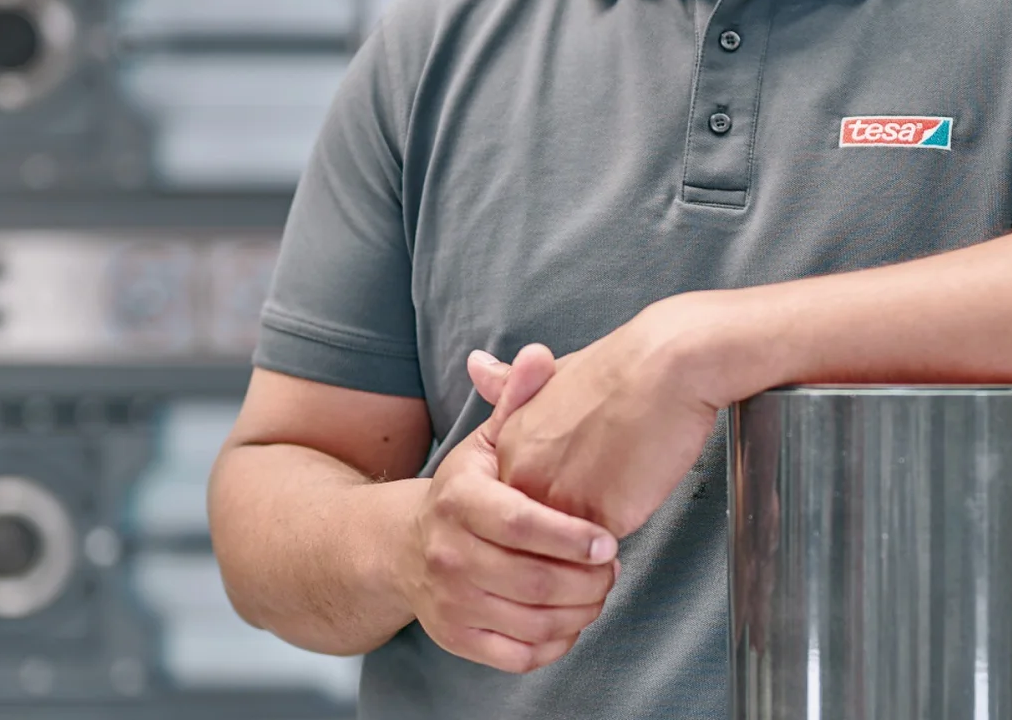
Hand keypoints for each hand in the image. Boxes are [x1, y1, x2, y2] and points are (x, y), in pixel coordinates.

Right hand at [400, 346, 618, 672]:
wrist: (399, 548)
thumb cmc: (463, 490)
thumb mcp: (487, 442)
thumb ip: (516, 401)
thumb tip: (537, 354)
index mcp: (458, 500)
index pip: (519, 524)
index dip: (570, 536)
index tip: (608, 540)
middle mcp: (446, 554)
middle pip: (531, 579)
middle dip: (587, 579)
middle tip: (613, 567)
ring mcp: (449, 601)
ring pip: (529, 621)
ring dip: (579, 611)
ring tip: (599, 588)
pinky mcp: (456, 638)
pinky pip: (516, 655)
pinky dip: (554, 644)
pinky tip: (571, 619)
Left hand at [483, 300, 725, 537]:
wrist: (670, 363)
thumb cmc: (624, 364)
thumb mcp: (555, 373)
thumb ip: (514, 388)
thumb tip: (475, 364)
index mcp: (511, 448)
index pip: (523, 500)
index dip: (561, 487)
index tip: (586, 460)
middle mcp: (526, 479)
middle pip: (543, 528)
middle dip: (573, 518)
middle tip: (609, 468)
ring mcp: (560, 502)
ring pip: (572, 546)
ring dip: (596, 530)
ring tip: (625, 477)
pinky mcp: (599, 519)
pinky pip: (607, 546)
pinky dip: (626, 526)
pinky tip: (640, 485)